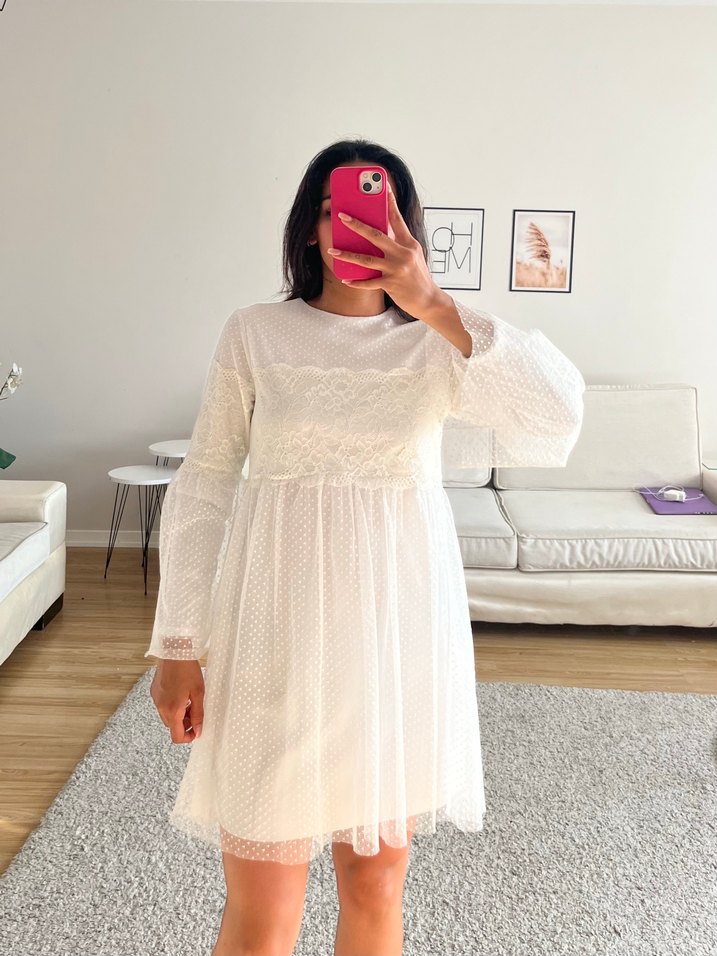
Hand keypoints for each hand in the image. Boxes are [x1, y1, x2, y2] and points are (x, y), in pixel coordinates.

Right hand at [149, 659, 204, 743]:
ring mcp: (156, 700)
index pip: (176, 736)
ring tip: (190, 702)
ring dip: (178, 715)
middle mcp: (161, 707)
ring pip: (167, 716)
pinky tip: (181, 694)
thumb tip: (198, 731)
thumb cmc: (187, 670)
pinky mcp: (155, 692)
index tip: (196, 732)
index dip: (188, 738)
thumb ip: (198, 714)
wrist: (174, 652)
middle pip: (172, 726)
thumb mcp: (198, 693)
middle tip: (196, 712)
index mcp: (172, 710)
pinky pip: (163, 706)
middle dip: (184, 724)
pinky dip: (172, 706)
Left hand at [328, 184, 442, 319]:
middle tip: (341, 216)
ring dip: (347, 255)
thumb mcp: (412, 256)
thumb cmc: (418, 277)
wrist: (428, 300)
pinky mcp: (391, 284)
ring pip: (367, 259)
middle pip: (376, 236)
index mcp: (409, 243)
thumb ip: (398, 244)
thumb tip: (379, 232)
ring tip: (332, 250)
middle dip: (357, 225)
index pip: (397, 219)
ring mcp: (397, 269)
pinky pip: (369, 282)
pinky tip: (345, 280)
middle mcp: (403, 254)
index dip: (389, 202)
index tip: (382, 187)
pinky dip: (356, 282)